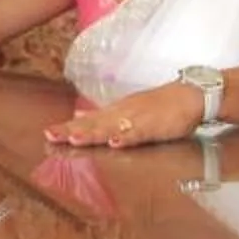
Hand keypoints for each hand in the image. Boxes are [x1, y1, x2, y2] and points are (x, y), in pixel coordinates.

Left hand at [46, 83, 201, 148]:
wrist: (190, 96)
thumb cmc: (160, 106)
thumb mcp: (128, 110)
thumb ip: (105, 117)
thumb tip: (80, 118)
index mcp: (116, 112)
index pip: (87, 120)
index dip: (68, 127)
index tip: (48, 133)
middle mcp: (122, 113)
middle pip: (93, 124)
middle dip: (71, 130)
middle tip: (50, 135)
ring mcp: (138, 119)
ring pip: (111, 127)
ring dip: (93, 133)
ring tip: (75, 139)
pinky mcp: (155, 126)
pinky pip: (139, 133)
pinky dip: (127, 137)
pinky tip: (115, 143)